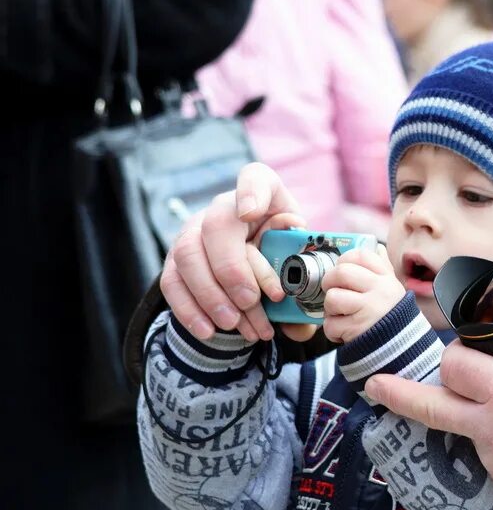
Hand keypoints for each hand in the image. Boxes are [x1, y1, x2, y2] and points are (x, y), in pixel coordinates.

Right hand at [159, 162, 311, 342]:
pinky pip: (172, 281)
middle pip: (216, 225)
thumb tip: (299, 323)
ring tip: (233, 323)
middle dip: (231, 267)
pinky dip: (189, 309)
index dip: (251, 192)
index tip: (251, 213)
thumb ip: (303, 286)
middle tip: (250, 301)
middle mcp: (224, 207)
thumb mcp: (302, 260)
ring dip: (211, 294)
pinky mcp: (176, 258)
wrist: (255, 257)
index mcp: (263, 195)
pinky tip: (209, 331)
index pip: (255, 178)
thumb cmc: (285, 253)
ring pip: (188, 254)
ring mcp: (194, 230)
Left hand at [320, 244, 406, 343]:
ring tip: (342, 314)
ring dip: (330, 309)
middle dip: (329, 282)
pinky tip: (344, 331)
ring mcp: (368, 309)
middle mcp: (380, 290)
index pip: (361, 255)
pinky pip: (330, 324)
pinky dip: (333, 330)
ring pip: (332, 298)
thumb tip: (376, 247)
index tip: (341, 269)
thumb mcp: (393, 288)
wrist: (402, 347)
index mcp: (386, 278)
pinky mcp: (357, 329)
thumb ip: (383, 268)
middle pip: (341, 272)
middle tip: (333, 291)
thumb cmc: (391, 315)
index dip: (344, 259)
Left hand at [363, 261, 492, 509]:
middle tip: (380, 381)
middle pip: (425, 407)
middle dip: (401, 390)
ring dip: (459, 412)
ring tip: (479, 399)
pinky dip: (490, 438)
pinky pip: (484, 455)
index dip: (452, 350)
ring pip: (457, 431)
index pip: (451, 366)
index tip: (461, 344)